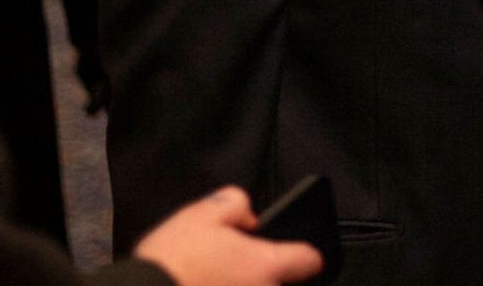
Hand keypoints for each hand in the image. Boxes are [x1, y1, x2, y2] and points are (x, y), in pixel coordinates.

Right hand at [133, 186, 322, 285]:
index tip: (286, 251)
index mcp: (268, 266)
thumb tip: (248, 216)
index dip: (300, 252)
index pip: (310, 259)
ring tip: (207, 282)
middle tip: (229, 269)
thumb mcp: (201, 214)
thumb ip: (234, 205)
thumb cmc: (173, 261)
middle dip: (259, 278)